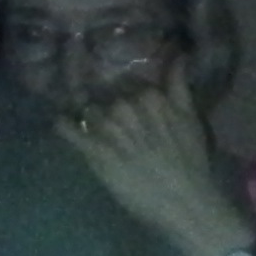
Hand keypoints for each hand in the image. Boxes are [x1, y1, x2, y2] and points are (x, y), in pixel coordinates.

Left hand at [55, 62, 250, 255]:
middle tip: (117, 125)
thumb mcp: (192, 120)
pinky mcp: (95, 152)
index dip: (126, 93)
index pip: (128, 82)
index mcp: (153, 97)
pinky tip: (65, 125)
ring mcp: (109, 128)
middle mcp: (128, 107)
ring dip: (89, 118)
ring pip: (87, 110)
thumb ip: (180, 87)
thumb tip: (179, 54)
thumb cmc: (191, 162)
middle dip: (108, 107)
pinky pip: (68, 129)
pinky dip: (63, 125)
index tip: (128, 104)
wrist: (185, 201)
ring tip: (98, 132)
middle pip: (106, 96)